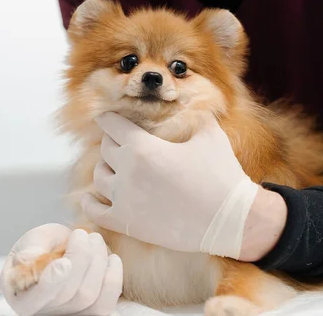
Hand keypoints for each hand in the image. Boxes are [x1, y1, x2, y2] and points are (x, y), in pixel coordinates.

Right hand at [0, 224, 122, 315]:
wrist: (60, 251)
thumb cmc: (43, 247)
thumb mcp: (32, 241)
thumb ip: (31, 247)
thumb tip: (28, 258)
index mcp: (21, 296)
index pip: (32, 300)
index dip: (51, 282)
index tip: (64, 262)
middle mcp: (43, 311)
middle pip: (66, 294)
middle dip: (80, 259)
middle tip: (81, 234)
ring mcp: (68, 314)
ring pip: (88, 297)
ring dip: (97, 263)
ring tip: (94, 239)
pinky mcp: (90, 312)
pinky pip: (105, 305)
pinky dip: (113, 280)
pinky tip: (112, 259)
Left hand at [81, 112, 260, 258]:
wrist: (231, 220)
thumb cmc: (221, 175)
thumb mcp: (209, 134)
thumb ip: (194, 115)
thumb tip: (192, 98)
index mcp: (143, 147)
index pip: (112, 125)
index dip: (109, 118)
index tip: (107, 117)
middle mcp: (127, 171)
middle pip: (105, 149)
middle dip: (113, 142)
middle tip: (122, 142)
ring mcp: (125, 199)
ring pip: (99, 177)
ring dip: (106, 168)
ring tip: (115, 167)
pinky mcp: (128, 224)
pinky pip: (96, 212)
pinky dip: (91, 202)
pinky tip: (92, 197)